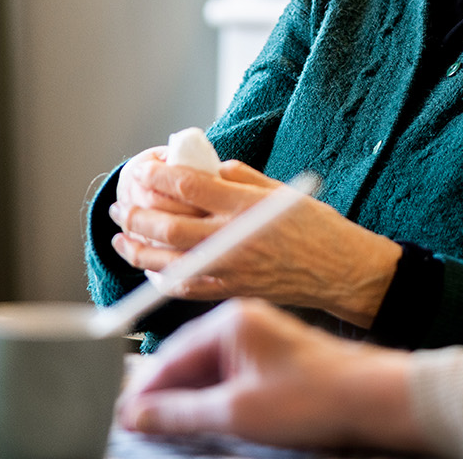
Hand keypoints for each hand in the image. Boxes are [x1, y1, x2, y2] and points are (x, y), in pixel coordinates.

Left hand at [109, 157, 403, 327]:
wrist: (341, 271)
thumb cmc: (318, 228)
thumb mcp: (282, 189)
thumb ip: (241, 178)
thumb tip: (207, 171)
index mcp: (246, 205)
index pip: (188, 187)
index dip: (157, 176)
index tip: (142, 171)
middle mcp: (233, 238)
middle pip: (168, 227)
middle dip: (137, 214)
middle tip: (121, 206)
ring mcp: (229, 269)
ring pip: (167, 262)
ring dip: (137, 250)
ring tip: (122, 237)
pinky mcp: (231, 291)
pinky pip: (185, 288)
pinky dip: (161, 279)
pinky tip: (151, 268)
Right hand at [117, 300, 426, 451]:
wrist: (371, 399)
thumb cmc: (315, 396)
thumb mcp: (235, 411)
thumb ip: (180, 413)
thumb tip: (140, 414)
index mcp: (231, 321)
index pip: (170, 354)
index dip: (144, 390)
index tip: (124, 415)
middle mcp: (246, 322)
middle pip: (189, 360)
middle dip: (165, 395)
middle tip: (141, 426)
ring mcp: (263, 339)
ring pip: (210, 370)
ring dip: (190, 399)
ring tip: (172, 428)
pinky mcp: (277, 360)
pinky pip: (233, 376)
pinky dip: (216, 399)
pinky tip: (211, 420)